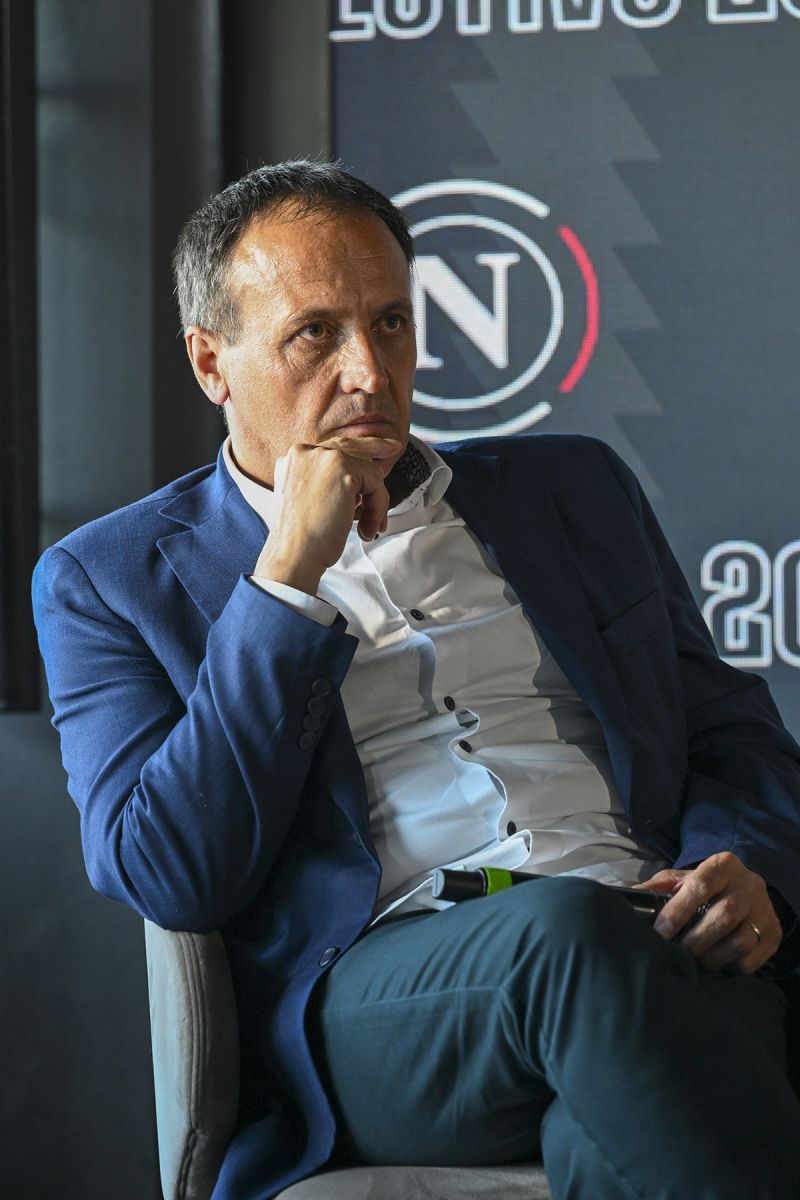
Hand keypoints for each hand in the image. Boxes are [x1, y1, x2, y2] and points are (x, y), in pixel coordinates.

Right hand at [254, 436, 402, 595]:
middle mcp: (305, 451)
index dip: (354, 453)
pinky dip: (378, 508)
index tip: (374, 450)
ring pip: (367, 470)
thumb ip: (326, 483)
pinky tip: (367, 528)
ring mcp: (323, 457)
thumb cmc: (300, 538)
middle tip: (393, 449)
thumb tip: (357, 484)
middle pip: (350, 446)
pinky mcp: (343, 470)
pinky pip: (375, 484)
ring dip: (374, 501)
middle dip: (375, 447)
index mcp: (294, 458)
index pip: (332, 449)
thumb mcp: (308, 501)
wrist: (293, 554)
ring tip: (368, 527)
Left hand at [637, 851, 780, 973]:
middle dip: (694, 940)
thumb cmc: (706, 886)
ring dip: (713, 957)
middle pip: (723, 916)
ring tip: (695, 960)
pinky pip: (753, 959)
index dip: (678, 911)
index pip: (700, 885)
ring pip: (741, 940)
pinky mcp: (774, 934)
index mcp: (724, 864)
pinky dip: (731, 966)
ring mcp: (765, 909)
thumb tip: (630, 898)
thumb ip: (659, 886)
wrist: (744, 891)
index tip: (660, 932)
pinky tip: (716, 963)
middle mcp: (749, 884)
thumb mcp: (683, 878)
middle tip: (676, 952)